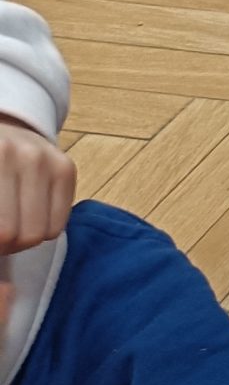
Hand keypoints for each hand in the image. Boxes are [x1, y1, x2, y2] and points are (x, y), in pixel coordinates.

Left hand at [0, 116, 74, 317]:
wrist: (1, 127)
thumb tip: (4, 257)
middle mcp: (13, 154)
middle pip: (12, 235)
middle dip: (2, 245)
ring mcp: (44, 158)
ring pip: (36, 234)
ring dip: (19, 242)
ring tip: (8, 231)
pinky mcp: (66, 166)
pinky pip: (58, 225)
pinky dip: (41, 231)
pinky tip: (26, 217)